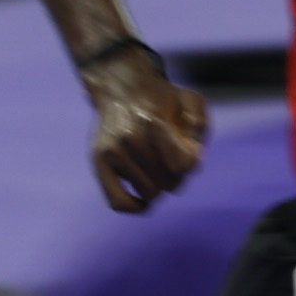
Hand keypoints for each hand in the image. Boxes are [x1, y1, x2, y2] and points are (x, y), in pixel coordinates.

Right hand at [84, 48, 209, 215]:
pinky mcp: (98, 163)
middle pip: (170, 183)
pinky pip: (118, 202)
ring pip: (150, 193)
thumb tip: (192, 160)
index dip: (191, 162)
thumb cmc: (163, 99)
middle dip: (177, 174)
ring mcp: (111, 152)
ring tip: (156, 166)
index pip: (182, 166)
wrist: (122, 88)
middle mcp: (128, 139)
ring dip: (159, 185)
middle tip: (170, 157)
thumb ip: (198, 128)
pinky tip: (144, 199)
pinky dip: (135, 206)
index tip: (187, 150)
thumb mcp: (190, 102)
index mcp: (152, 122)